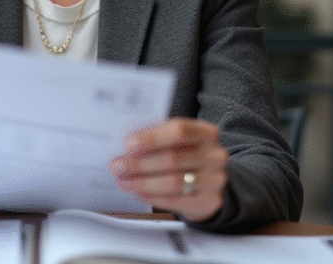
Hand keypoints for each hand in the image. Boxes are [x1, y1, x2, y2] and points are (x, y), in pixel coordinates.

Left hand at [110, 117, 227, 221]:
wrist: (208, 183)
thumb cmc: (186, 156)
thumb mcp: (178, 142)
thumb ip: (159, 139)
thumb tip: (127, 147)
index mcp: (206, 132)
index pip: (179, 131)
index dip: (152, 138)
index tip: (128, 145)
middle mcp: (215, 155)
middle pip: (172, 158)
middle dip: (140, 164)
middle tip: (118, 166)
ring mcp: (215, 180)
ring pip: (172, 182)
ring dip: (142, 182)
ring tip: (124, 181)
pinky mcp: (209, 201)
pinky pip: (174, 200)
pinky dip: (151, 196)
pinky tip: (138, 192)